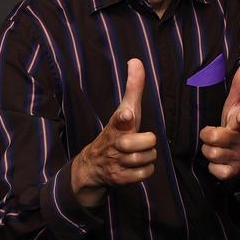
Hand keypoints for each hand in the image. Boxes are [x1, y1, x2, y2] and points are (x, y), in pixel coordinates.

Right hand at [71, 59, 157, 206]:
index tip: (127, 114)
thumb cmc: (115, 133)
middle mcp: (114, 142)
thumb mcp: (123, 110)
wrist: (91, 167)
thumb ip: (133, 87)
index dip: (125, 116)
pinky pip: (146, 174)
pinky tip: (136, 166)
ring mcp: (115, 161)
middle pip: (146, 141)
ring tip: (137, 154)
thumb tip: (136, 60)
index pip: (121, 118)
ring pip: (148, 158)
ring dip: (148, 156)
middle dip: (147, 142)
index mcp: (117, 125)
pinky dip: (145, 171)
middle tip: (138, 142)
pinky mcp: (118, 179)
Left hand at [200, 63, 239, 180]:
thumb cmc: (239, 127)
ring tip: (217, 148)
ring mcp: (237, 158)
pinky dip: (213, 167)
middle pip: (213, 138)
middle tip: (214, 135)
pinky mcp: (232, 173)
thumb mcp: (239, 106)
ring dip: (209, 151)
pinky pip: (214, 170)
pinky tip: (219, 162)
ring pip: (210, 153)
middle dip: (208, 136)